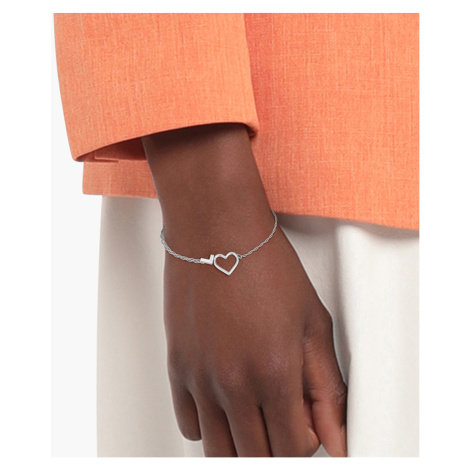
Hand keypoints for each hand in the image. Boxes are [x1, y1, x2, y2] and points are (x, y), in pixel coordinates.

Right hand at [142, 124, 346, 456]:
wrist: (217, 231)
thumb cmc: (265, 265)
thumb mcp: (313, 324)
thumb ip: (327, 388)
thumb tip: (336, 435)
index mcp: (274, 373)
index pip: (293, 450)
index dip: (307, 445)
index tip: (308, 426)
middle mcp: (233, 383)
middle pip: (257, 456)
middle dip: (277, 446)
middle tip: (284, 419)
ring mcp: (200, 378)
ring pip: (220, 450)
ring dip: (243, 442)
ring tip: (256, 415)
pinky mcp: (178, 367)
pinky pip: (190, 425)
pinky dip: (211, 426)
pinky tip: (226, 403)